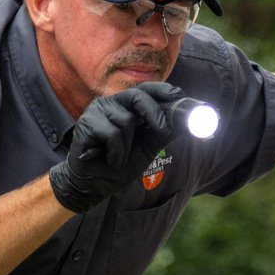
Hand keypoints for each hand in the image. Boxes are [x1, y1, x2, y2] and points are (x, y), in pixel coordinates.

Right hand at [47, 83, 183, 212]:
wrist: (94, 184)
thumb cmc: (119, 164)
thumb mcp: (147, 148)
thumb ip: (163, 133)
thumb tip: (187, 122)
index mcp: (126, 106)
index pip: (146, 90)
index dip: (162, 90)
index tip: (179, 94)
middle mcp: (112, 104)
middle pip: (137, 96)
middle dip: (154, 113)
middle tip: (163, 129)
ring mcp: (97, 111)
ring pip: (126, 120)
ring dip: (128, 146)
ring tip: (119, 157)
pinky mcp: (86, 124)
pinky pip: (112, 135)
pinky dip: (116, 153)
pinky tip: (108, 160)